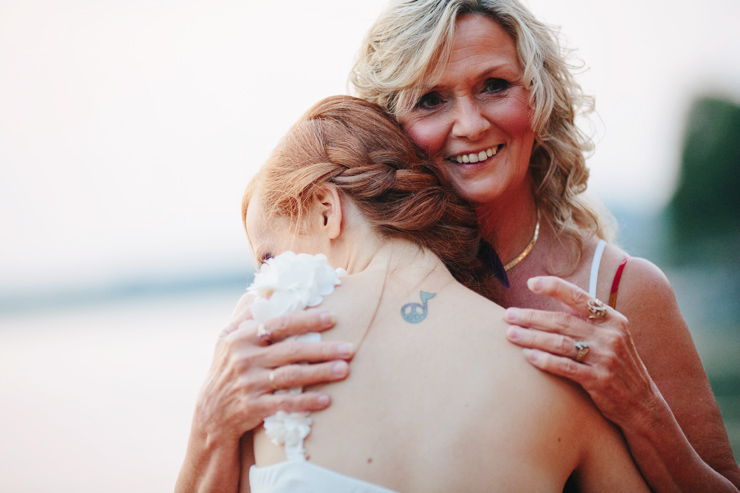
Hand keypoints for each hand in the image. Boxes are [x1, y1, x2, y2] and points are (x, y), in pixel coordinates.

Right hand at [194, 298, 354, 445]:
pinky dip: (305, 402)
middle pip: (291, 351)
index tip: (332, 317)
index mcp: (241, 337)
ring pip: (291, 377)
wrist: (211, 412)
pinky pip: (284, 404)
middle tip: (349, 348)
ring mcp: (249, 384)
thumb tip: (267, 289)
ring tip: (345, 370)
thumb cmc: (227, 368)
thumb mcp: (227, 337)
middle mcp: (245, 359)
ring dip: (320, 373)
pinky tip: (326, 400)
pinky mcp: (252, 408)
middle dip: (323, 349)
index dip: (307, 320)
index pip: (280, 324)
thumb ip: (247, 314)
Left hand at [503, 276, 655, 425]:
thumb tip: (558, 300)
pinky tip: (528, 356)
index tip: (532, 283)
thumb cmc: (619, 367)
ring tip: (511, 334)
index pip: (580, 297)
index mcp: (613, 320)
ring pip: (561, 343)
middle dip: (532, 317)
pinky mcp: (600, 380)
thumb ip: (588, 320)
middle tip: (508, 315)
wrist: (643, 404)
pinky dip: (545, 361)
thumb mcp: (612, 337)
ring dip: (532, 338)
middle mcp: (610, 336)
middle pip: (563, 321)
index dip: (555, 287)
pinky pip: (567, 367)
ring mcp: (606, 358)